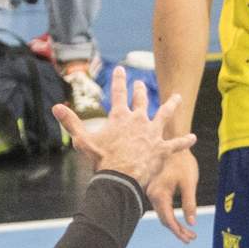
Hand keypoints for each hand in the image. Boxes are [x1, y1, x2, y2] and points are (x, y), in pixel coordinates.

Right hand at [51, 67, 195, 191]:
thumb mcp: (83, 140)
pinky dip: (184, 142)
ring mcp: (152, 134)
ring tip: (177, 98)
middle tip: (141, 84)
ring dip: (171, 105)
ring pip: (164, 115)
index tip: (121, 69)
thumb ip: (71, 122)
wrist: (120, 178)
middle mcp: (138, 120)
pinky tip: (193, 138)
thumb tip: (54, 107)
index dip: (119, 80)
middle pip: (141, 100)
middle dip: (140, 91)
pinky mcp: (162, 149)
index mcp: (120, 117)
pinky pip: (176, 144)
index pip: (118, 93)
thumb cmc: (101, 160)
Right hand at [148, 148, 200, 243]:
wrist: (175, 146)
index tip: (189, 238)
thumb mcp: (189, 184)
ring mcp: (152, 193)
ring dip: (174, 225)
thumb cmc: (183, 163)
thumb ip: (190, 204)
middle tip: (191, 239)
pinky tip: (179, 222)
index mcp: (159, 194)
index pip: (168, 219)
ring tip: (188, 234)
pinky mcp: (155, 191)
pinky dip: (170, 217)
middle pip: (164, 220)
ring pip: (162, 215)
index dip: (179, 231)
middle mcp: (152, 195)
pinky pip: (162, 209)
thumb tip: (192, 223)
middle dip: (177, 231)